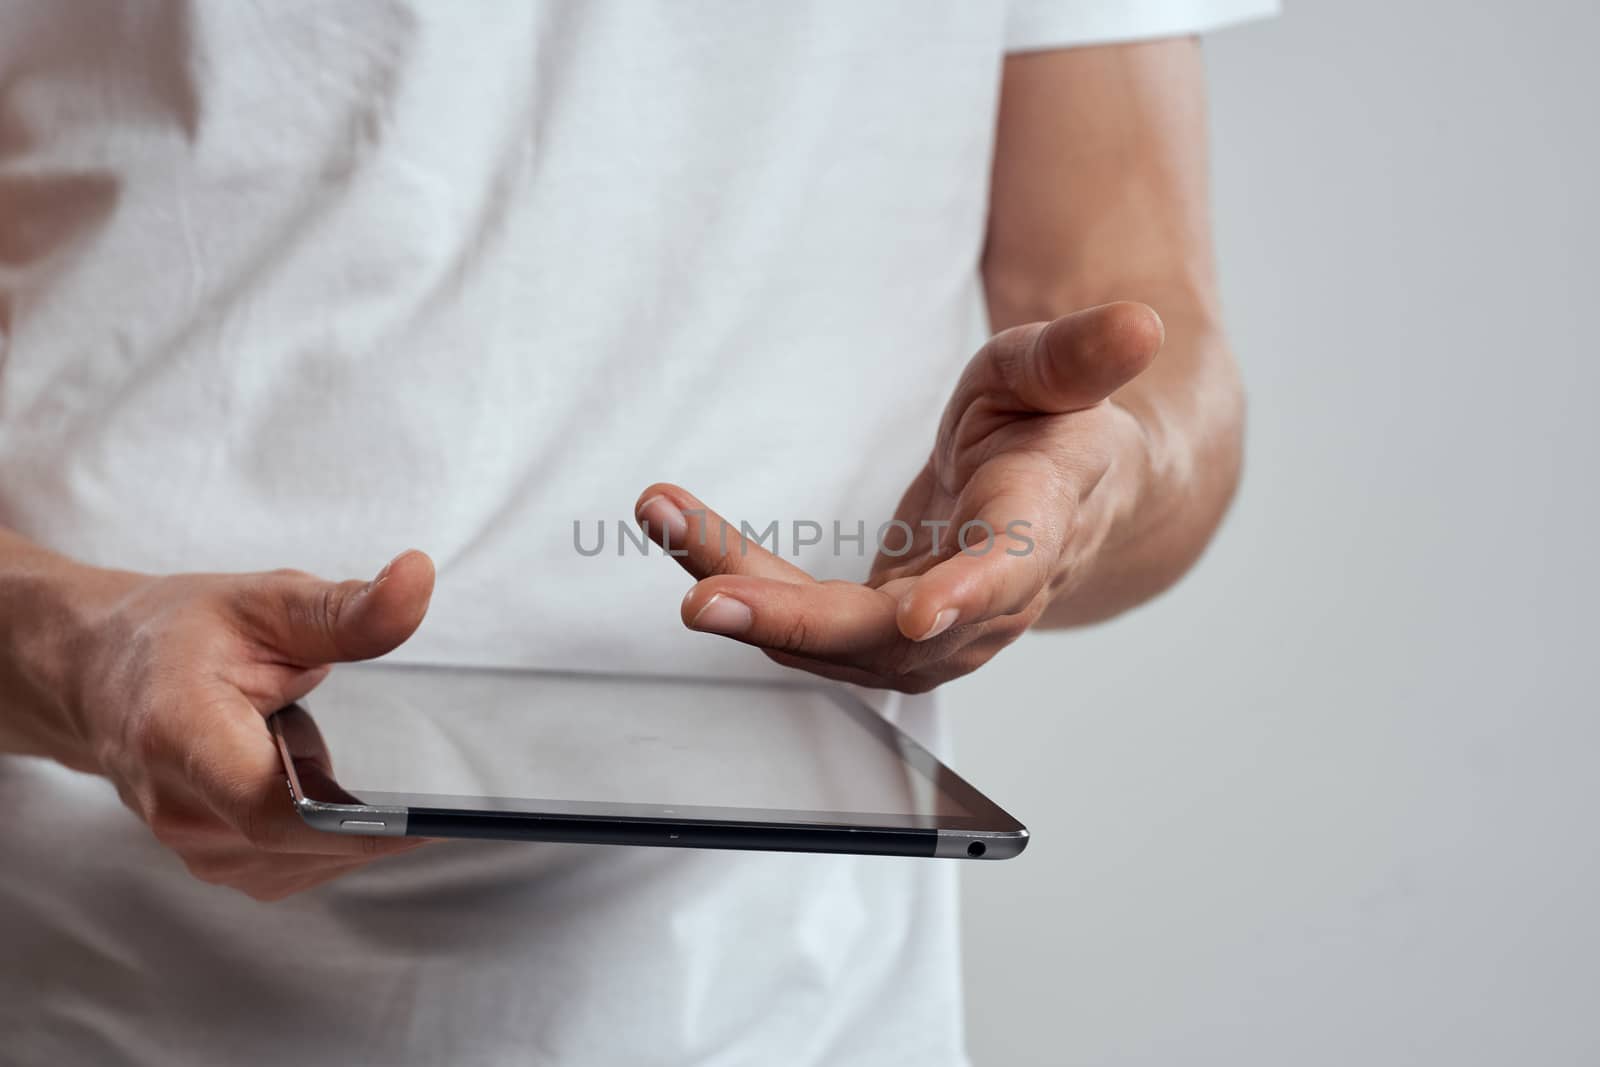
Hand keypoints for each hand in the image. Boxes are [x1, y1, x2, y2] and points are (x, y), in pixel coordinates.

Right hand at [55, 550, 434, 899]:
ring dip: (347, 826)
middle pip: (301, 842)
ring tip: (331, 756)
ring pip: (305, 863)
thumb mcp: (266, 601)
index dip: (355, 827)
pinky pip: (292, 867)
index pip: (273, 811)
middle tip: (413, 774)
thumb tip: (417, 577)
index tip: (424, 819)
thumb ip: (345, 608)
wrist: (101, 672)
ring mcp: (190, 845)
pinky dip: (326, 839)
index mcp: (182, 736)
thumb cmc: (180, 633)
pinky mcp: (210, 861)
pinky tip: (327, 791)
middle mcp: (178, 807)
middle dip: (369, 816)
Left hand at [635, 302, 1161, 691]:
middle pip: (888, 636)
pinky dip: (737, 580)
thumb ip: (1080, 358)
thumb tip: (1141, 322)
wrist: (1056, 506)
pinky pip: (799, 622)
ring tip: (664, 518)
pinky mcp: (880, 638)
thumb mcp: (1057, 376)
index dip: (965, 597)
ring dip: (740, 593)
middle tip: (704, 596)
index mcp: (1039, 529)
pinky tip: (678, 527)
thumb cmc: (1053, 432)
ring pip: (827, 640)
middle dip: (793, 622)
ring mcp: (928, 636)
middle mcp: (983, 605)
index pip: (1009, 573)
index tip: (917, 614)